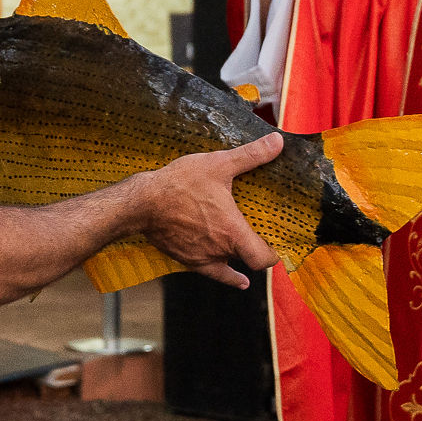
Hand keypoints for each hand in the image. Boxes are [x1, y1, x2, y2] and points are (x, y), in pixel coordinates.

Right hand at [136, 134, 284, 289]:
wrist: (142, 203)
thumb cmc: (180, 184)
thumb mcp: (218, 164)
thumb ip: (251, 155)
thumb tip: (278, 141)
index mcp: (233, 232)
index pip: (263, 258)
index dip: (274, 255)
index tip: (279, 244)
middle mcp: (220, 251)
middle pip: (249, 261)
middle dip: (259, 251)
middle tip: (267, 238)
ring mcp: (202, 258)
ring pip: (230, 265)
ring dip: (240, 256)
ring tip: (247, 243)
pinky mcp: (186, 259)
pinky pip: (212, 272)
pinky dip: (227, 275)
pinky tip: (238, 279)